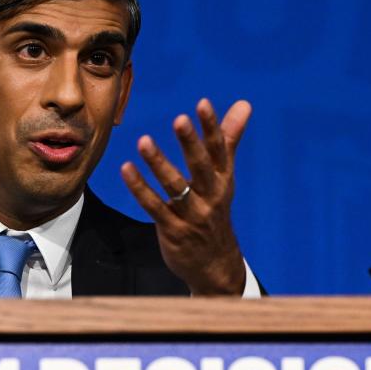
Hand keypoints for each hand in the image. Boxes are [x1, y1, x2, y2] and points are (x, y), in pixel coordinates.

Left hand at [121, 98, 251, 294]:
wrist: (215, 265)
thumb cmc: (215, 211)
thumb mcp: (225, 177)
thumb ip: (229, 139)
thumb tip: (243, 104)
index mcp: (223, 180)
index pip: (219, 150)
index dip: (212, 127)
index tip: (203, 104)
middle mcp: (210, 196)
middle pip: (201, 167)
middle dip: (191, 143)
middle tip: (180, 119)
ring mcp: (192, 215)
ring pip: (175, 187)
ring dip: (159, 164)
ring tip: (143, 141)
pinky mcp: (173, 230)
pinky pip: (154, 207)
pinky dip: (140, 189)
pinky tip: (127, 169)